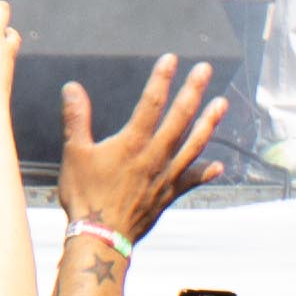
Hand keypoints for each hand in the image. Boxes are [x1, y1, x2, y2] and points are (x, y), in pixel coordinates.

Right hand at [52, 58, 225, 243]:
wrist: (102, 236)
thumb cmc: (85, 194)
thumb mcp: (74, 153)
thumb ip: (76, 119)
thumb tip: (72, 88)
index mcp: (132, 142)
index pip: (151, 103)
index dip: (162, 79)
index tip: (172, 59)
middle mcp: (155, 155)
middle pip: (180, 118)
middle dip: (193, 91)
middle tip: (206, 70)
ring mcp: (166, 176)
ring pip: (194, 144)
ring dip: (209, 123)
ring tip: (223, 104)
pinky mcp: (169, 194)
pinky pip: (192, 180)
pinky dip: (206, 172)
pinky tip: (218, 165)